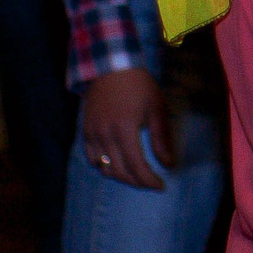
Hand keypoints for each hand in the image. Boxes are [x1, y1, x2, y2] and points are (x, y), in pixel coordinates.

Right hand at [81, 67, 171, 189]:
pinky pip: (92, 158)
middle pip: (120, 171)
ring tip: (137, 175)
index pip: (136, 166)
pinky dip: (104, 166)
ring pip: (104, 168)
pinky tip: (117, 165)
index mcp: (125, 129)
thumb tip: (167, 164)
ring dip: (121, 176)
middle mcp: (105, 135)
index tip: (160, 186)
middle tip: (151, 183)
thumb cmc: (139, 86)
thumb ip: (161, 138)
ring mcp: (92, 134)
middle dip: (137, 182)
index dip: (149, 180)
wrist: (112, 67)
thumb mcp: (157, 109)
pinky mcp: (85, 132)